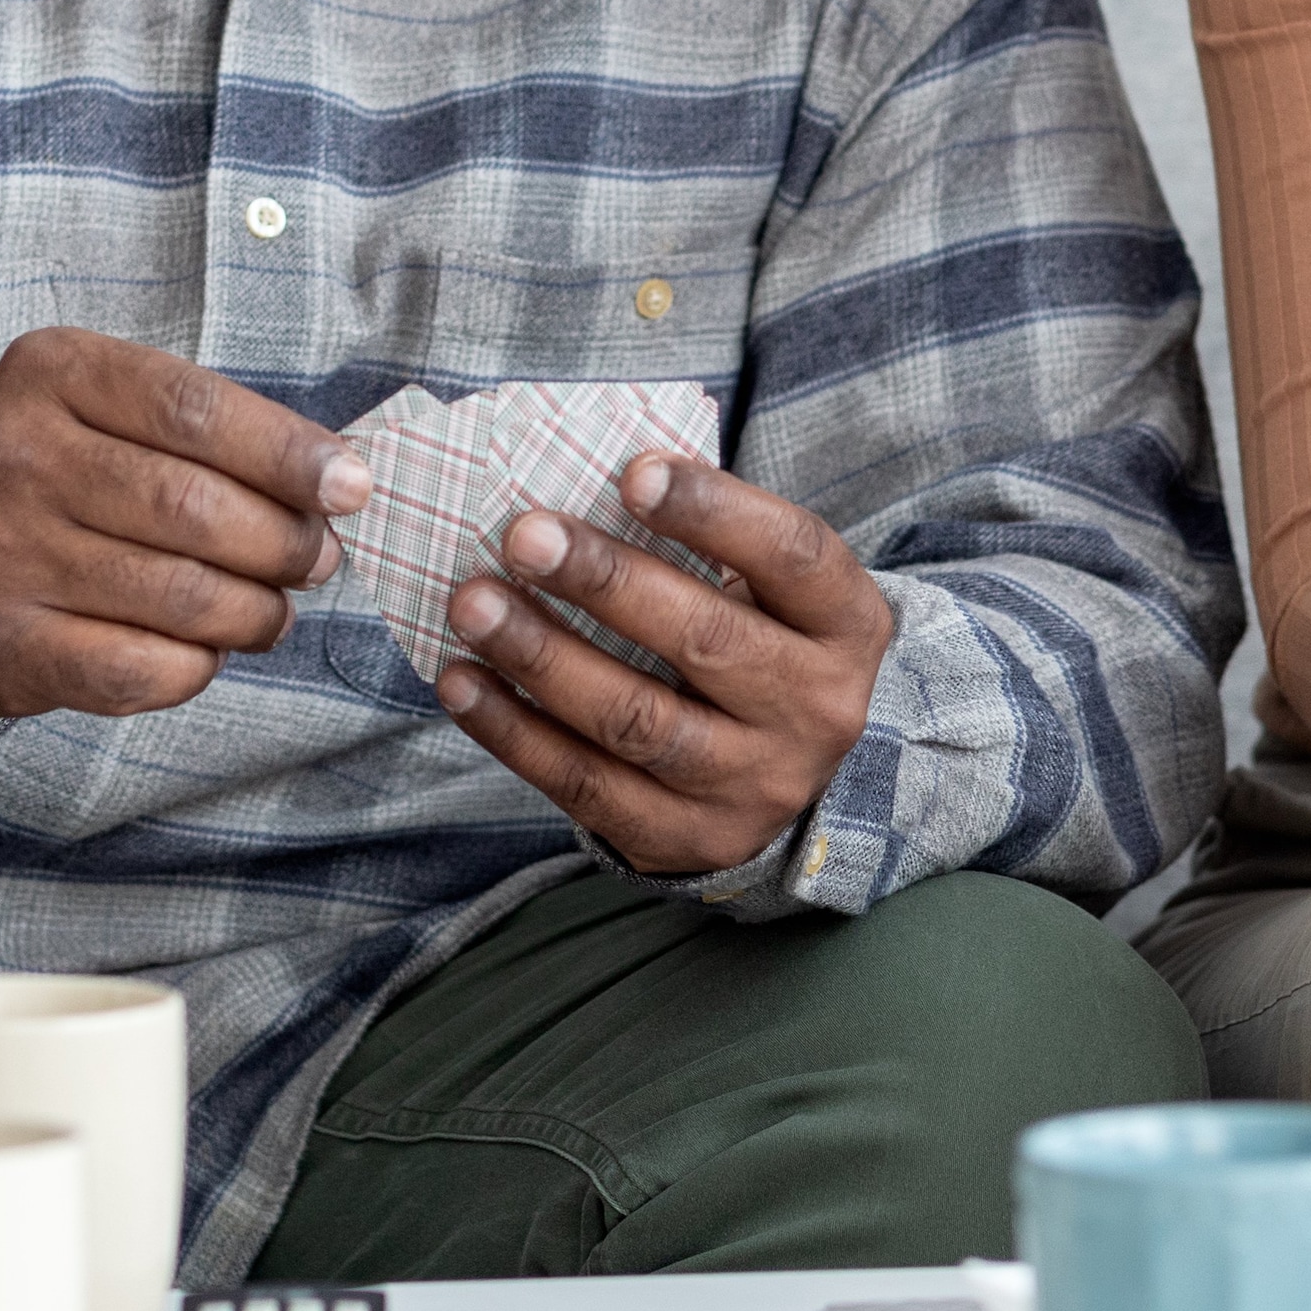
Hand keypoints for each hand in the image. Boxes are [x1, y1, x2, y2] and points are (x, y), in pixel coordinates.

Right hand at [0, 330, 366, 733]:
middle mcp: (15, 456)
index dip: (287, 453)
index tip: (351, 486)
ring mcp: (3, 555)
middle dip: (284, 542)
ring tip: (273, 607)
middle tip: (317, 559)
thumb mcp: (104, 413)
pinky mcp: (8, 645)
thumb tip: (338, 482)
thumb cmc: (49, 483)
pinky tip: (207, 648)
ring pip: (181, 596)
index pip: (193, 409)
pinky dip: (199, 665)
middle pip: (194, 507)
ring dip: (256, 611)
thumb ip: (211, 431)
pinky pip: (144, 668)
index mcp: (50, 373)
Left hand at [429, 453, 897, 874]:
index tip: (633, 473)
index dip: (714, 511)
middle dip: (603, 582)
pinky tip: (464, 682)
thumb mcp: (770, 588)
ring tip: (475, 604)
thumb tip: (588, 473)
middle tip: (522, 536)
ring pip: (637, 720)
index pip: (791, 556)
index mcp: (845, 625)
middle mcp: (816, 710)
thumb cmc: (760, 642)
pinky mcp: (687, 838)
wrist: (791, 775)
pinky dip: (514, 732)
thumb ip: (707, 537)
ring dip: (543, 657)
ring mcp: (754, 784)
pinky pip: (587, 786)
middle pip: (703, 639)